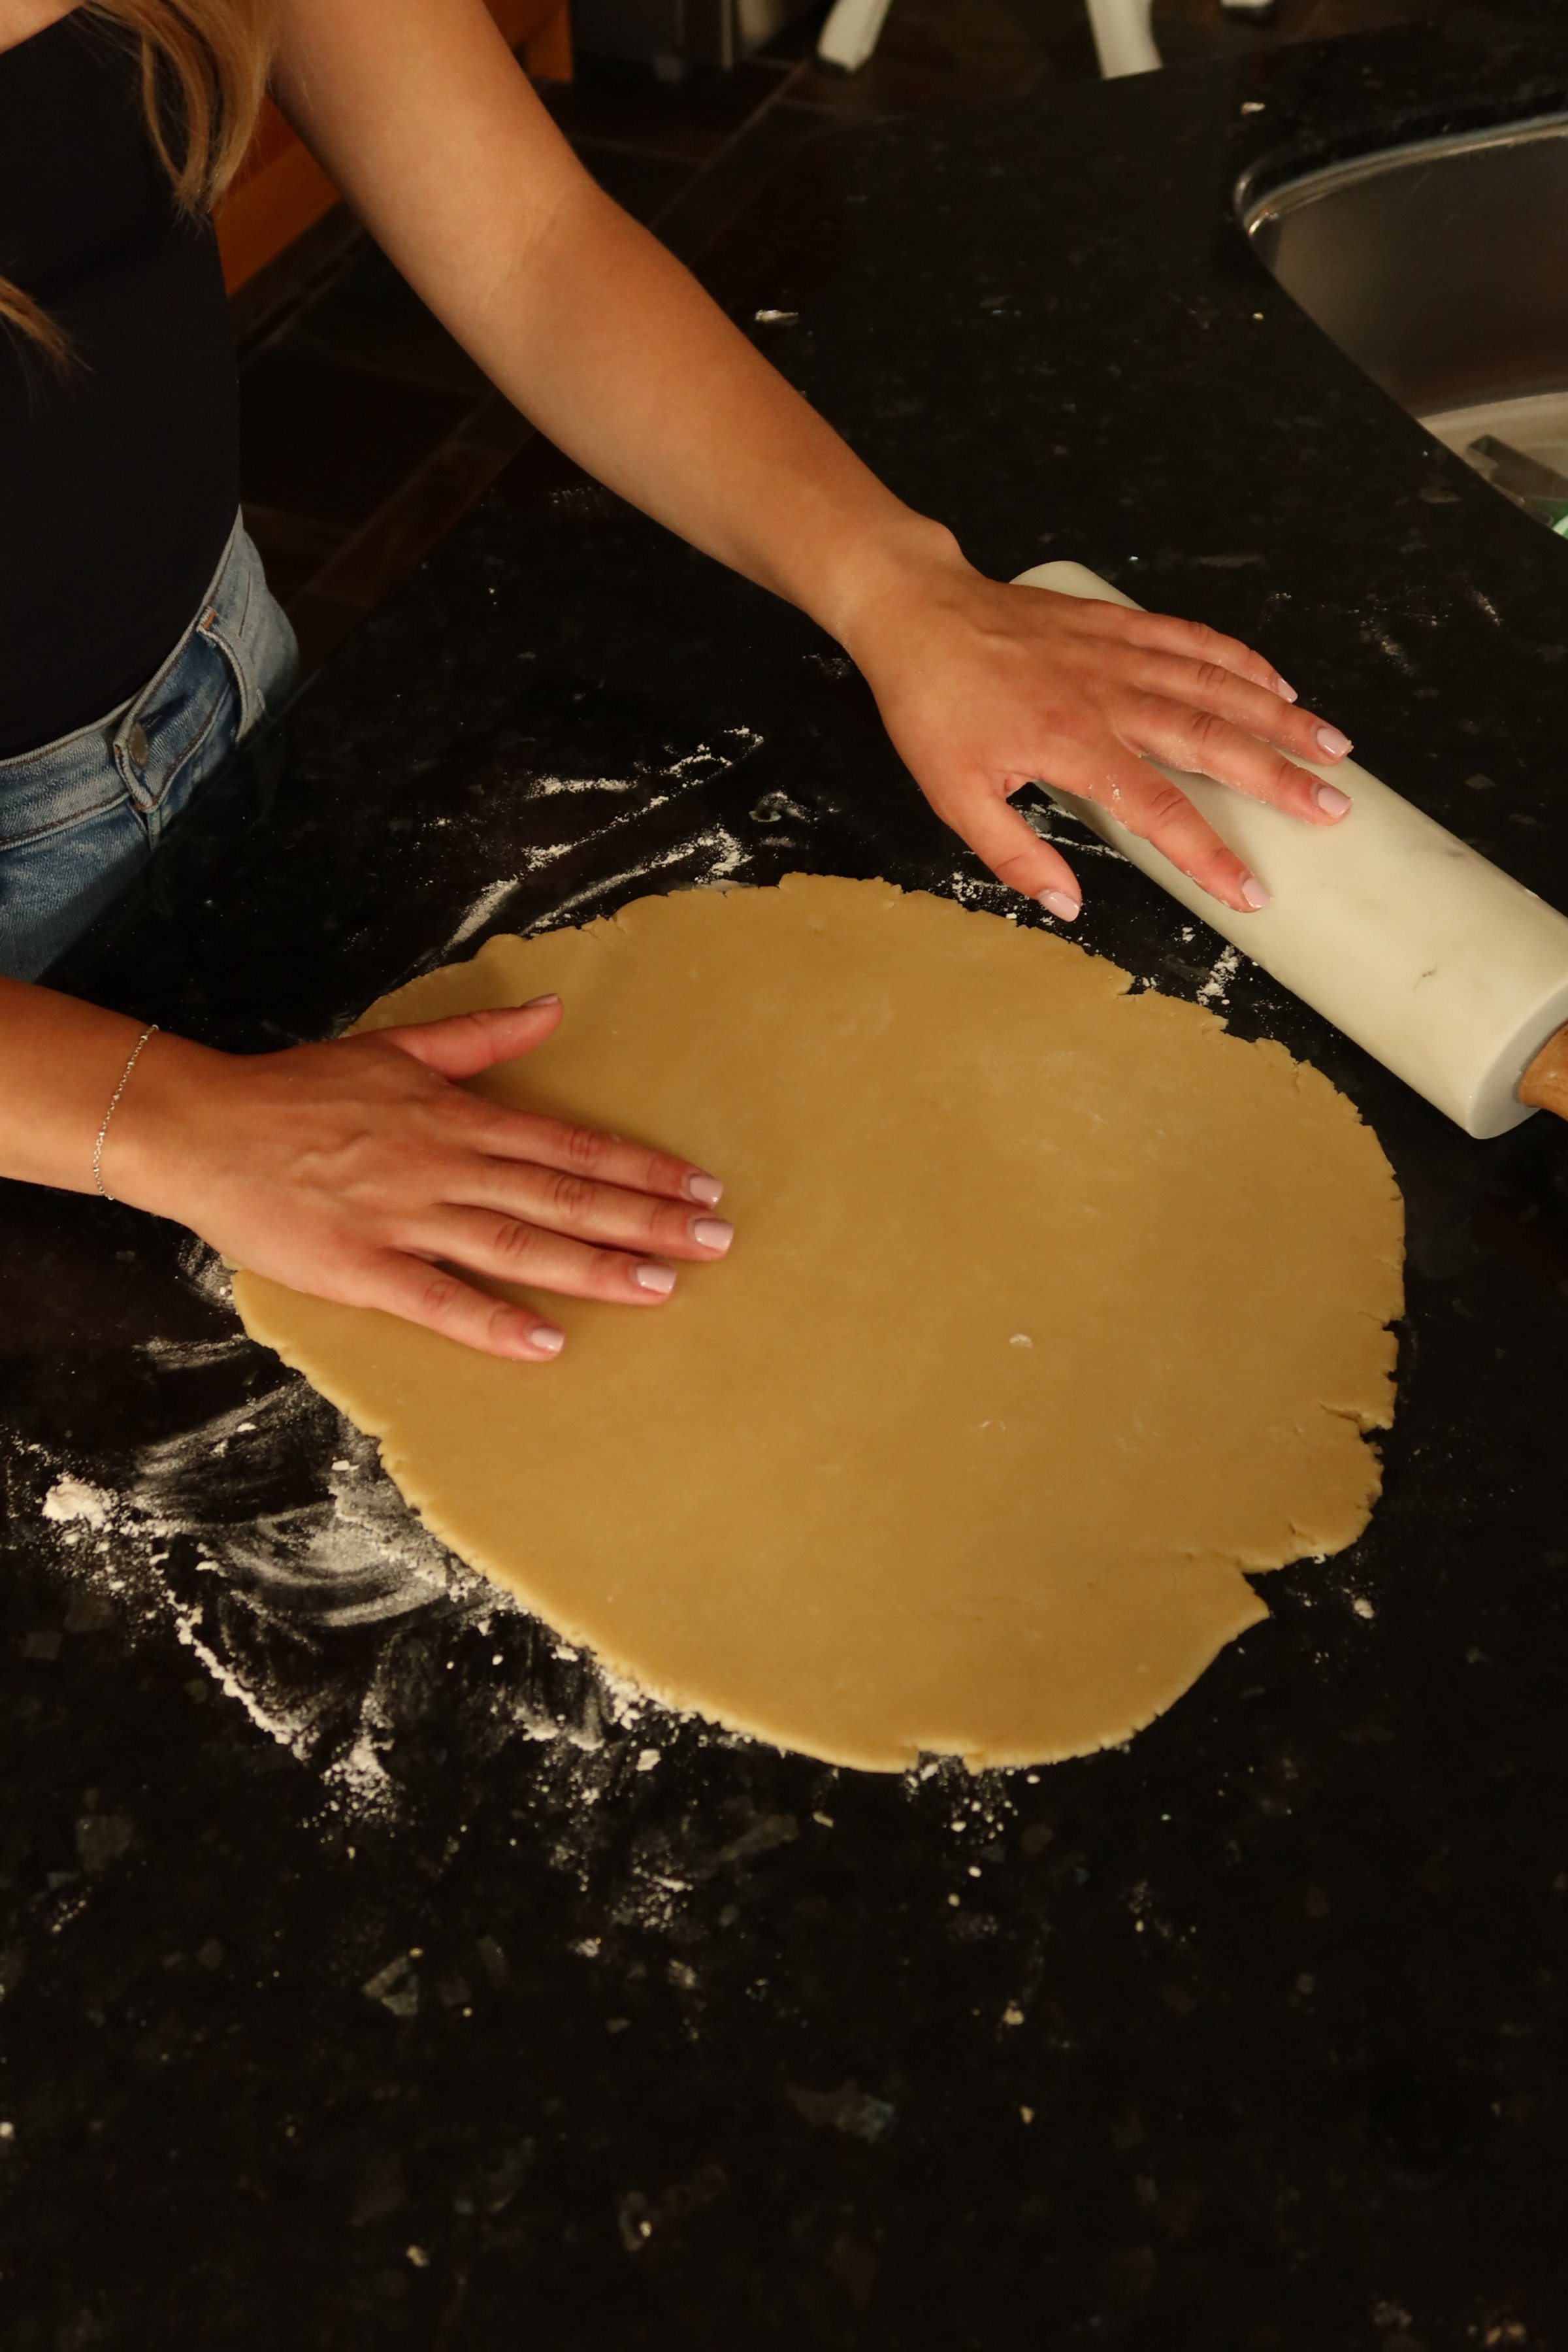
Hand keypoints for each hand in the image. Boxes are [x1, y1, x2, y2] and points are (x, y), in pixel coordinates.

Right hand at [109, 997, 732, 1359]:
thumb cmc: (300, 1090)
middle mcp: (447, 1167)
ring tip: (663, 1286)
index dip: (643, 1168)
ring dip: (595, 1267)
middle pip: (566, 1195)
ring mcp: (407, 1218)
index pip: (572, 1146)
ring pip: (519, 1244)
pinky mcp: (363, 1268)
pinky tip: (547, 1342)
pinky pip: (438, 1300)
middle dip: (648, 1219)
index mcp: (459, 1118)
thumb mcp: (398, 1049)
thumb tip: (553, 1009)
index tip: (702, 1187)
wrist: (205, 1126)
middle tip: (719, 1241)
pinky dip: (493, 1322)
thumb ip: (481, 1037)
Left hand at [841, 543, 1352, 917]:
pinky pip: (1192, 639)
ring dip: (1280, 716)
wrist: (916, 613)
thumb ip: (1013, 853)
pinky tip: (1276, 682)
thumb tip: (1067, 903)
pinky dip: (1239, 659)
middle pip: (1213, 740)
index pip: (1160, 812)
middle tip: (1332, 808)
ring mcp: (1119, 653)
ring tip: (1333, 746)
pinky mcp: (1117, 623)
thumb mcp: (953, 796)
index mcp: (1073, 746)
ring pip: (1217, 685)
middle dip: (1278, 778)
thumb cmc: (932, 707)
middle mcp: (1109, 696)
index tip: (1251, 891)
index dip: (1210, 856)